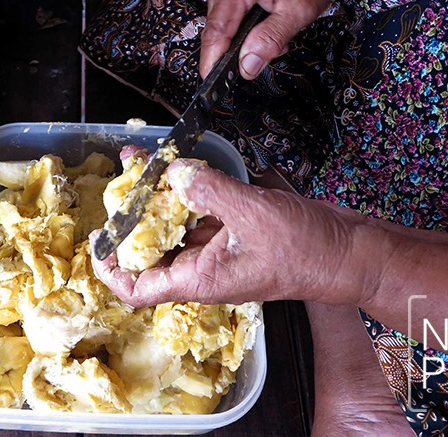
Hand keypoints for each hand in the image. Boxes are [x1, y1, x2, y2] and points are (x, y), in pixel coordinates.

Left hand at [90, 159, 383, 306]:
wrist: (348, 252)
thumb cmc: (304, 248)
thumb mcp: (250, 214)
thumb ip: (207, 190)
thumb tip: (174, 172)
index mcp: (198, 280)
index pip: (138, 288)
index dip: (111, 268)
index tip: (98, 237)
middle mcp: (201, 269)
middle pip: (151, 248)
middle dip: (133, 214)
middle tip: (124, 177)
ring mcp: (217, 250)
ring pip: (174, 226)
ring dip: (158, 196)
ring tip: (144, 160)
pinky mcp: (234, 232)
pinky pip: (200, 213)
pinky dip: (187, 191)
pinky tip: (181, 166)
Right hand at [200, 0, 348, 79]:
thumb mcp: (299, 10)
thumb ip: (271, 40)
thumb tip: (246, 66)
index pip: (216, 30)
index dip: (213, 62)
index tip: (214, 86)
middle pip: (217, 31)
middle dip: (240, 50)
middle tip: (275, 48)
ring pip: (222, 28)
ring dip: (244, 40)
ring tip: (276, 29)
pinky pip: (226, 18)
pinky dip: (244, 28)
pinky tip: (266, 22)